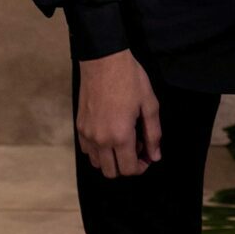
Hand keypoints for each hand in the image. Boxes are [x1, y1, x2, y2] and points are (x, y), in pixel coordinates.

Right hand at [76, 49, 161, 178]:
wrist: (104, 61)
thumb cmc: (130, 80)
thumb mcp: (150, 105)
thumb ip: (153, 134)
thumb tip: (155, 156)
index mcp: (120, 136)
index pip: (128, 169)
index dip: (141, 167)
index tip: (148, 156)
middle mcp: (100, 140)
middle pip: (110, 172)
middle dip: (126, 166)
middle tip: (137, 147)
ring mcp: (87, 134)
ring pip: (97, 163)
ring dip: (111, 159)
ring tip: (123, 139)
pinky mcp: (79, 126)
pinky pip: (87, 150)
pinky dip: (99, 150)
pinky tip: (109, 134)